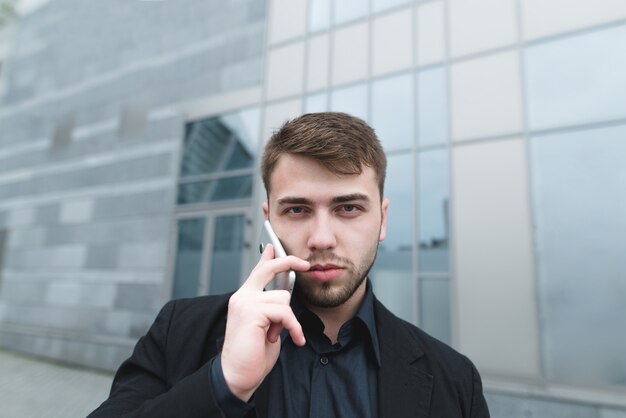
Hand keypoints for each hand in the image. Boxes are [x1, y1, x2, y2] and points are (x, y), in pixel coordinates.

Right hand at [220, 245, 309, 400]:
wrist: (237, 375)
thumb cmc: (253, 354)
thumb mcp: (267, 326)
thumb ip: (273, 308)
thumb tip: (285, 293)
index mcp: (244, 298)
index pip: (257, 271)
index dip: (268, 257)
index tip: (273, 247)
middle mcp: (242, 296)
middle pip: (268, 269)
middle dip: (288, 262)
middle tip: (306, 265)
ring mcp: (245, 303)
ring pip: (283, 298)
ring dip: (288, 320)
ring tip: (276, 335)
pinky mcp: (251, 312)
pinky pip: (285, 312)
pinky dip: (293, 327)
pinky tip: (293, 340)